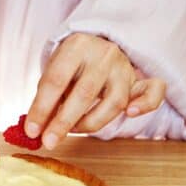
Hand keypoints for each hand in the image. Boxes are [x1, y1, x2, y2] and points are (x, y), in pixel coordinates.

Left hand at [25, 33, 165, 149]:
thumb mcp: (55, 71)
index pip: (56, 80)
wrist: (98, 43)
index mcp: (76, 46)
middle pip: (83, 93)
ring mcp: (123, 66)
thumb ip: (47, 97)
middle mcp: (103, 54)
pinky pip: (153, 91)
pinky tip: (132, 114)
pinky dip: (145, 104)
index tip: (32, 130)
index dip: (42, 108)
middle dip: (63, 122)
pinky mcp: (139, 78)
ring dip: (90, 123)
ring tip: (72, 130)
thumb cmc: (71, 64)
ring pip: (113, 102)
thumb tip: (34, 129)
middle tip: (49, 141)